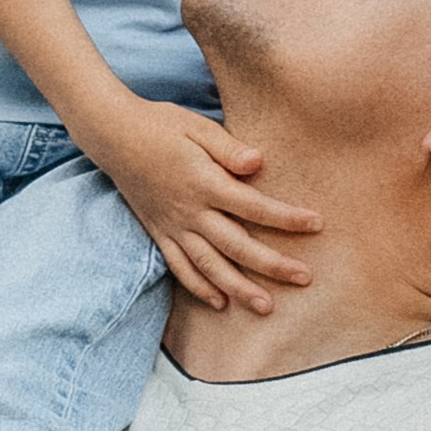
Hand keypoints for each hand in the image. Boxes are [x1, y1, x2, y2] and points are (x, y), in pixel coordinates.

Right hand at [94, 96, 320, 314]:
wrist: (113, 135)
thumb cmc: (161, 124)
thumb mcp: (198, 127)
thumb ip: (229, 148)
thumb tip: (259, 163)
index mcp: (205, 182)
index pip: (254, 206)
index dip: (287, 218)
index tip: (316, 224)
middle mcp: (190, 211)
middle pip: (237, 245)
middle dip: (272, 264)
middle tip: (305, 278)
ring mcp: (173, 226)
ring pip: (210, 265)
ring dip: (239, 288)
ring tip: (266, 306)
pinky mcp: (159, 233)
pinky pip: (180, 267)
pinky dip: (199, 287)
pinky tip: (220, 303)